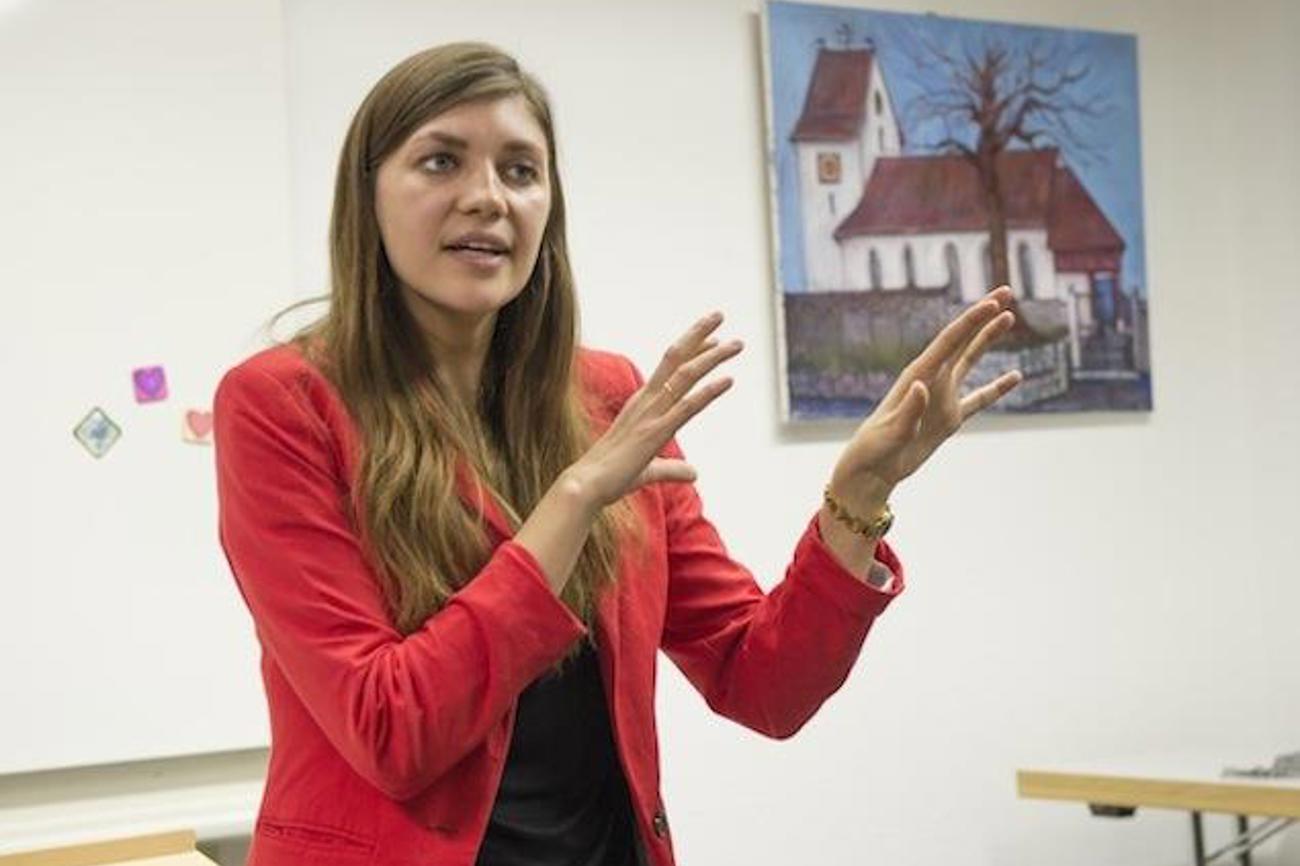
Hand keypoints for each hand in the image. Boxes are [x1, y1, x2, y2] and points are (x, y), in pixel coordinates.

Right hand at [567, 312, 743, 509]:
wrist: (587, 485)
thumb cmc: (610, 476)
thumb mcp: (649, 470)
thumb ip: (673, 469)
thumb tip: (693, 473)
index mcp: (642, 405)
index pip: (669, 368)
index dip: (691, 350)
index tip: (711, 339)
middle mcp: (646, 401)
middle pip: (676, 358)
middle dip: (699, 335)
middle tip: (719, 315)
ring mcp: (651, 414)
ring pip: (685, 375)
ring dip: (712, 357)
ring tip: (736, 343)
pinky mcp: (656, 431)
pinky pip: (687, 405)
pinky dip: (709, 391)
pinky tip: (728, 379)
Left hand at [828, 286, 1023, 508]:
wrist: (872, 471)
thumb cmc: (875, 449)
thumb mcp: (892, 430)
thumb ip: (909, 409)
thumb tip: (921, 386)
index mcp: (918, 375)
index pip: (950, 340)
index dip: (973, 319)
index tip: (994, 302)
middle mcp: (931, 380)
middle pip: (963, 340)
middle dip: (985, 316)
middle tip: (1007, 292)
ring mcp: (942, 398)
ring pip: (971, 361)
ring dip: (989, 339)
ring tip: (1009, 317)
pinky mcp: (949, 419)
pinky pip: (979, 399)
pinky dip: (997, 387)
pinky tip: (1015, 376)